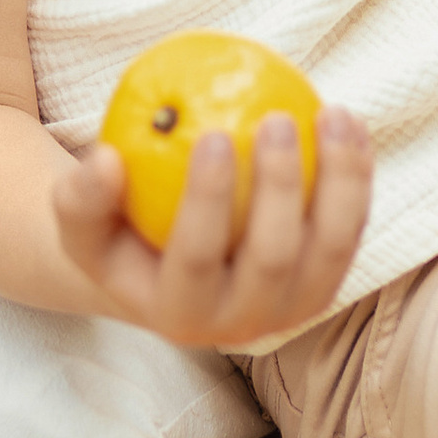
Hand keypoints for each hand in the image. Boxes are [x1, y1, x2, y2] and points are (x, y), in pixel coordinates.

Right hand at [53, 109, 371, 349]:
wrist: (165, 271)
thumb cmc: (118, 233)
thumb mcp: (82, 223)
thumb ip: (80, 198)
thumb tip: (106, 161)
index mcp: (179, 315)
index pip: (198, 258)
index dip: (208, 200)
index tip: (212, 133)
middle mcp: (242, 325)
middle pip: (274, 257)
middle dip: (281, 186)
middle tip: (276, 118)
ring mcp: (292, 310)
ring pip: (331, 247)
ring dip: (338, 179)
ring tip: (330, 113)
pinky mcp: (326, 284)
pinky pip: (352, 228)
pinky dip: (357, 176)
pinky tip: (348, 121)